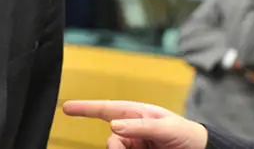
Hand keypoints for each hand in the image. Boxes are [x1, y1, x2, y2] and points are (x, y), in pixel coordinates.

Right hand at [62, 100, 207, 148]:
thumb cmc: (187, 134)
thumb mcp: (166, 127)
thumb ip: (140, 126)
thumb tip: (114, 126)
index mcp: (138, 114)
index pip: (108, 109)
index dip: (86, 108)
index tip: (66, 108)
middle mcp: (133, 129)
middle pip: (111, 138)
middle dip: (115, 146)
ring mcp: (135, 145)